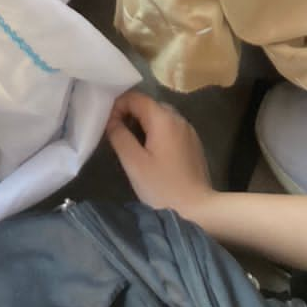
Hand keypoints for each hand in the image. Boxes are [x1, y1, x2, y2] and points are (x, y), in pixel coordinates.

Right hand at [106, 92, 215, 224]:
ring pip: (160, 117)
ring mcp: (188, 130)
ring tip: (132, 145)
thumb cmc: (163, 187)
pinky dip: (156, 133)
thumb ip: (119, 136)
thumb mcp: (134, 163)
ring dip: (143, 124)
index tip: (108, 126)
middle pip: (148, 105)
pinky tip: (151, 154)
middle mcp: (178, 118)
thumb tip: (111, 120)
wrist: (198, 209)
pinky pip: (170, 128)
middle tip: (117, 135)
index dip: (118, 106)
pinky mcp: (193, 143)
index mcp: (163, 118)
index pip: (136, 97)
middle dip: (130, 114)